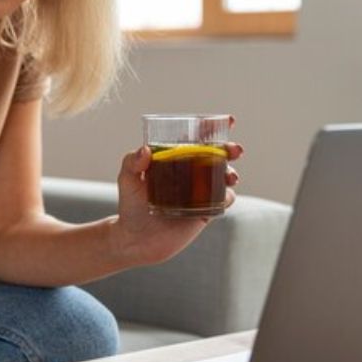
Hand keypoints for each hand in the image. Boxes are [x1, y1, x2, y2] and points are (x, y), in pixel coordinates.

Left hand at [113, 130, 243, 267]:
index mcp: (176, 159)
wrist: (136, 239)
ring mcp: (200, 192)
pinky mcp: (205, 211)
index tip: (229, 121)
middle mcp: (191, 173)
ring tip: (230, 176)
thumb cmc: (131, 205)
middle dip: (230, 150)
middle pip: (217, 156)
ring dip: (232, 173)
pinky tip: (223, 195)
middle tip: (234, 150)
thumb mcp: (127, 180)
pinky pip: (223, 201)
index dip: (213, 129)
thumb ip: (132, 162)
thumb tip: (145, 150)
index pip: (197, 139)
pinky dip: (227, 196)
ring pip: (224, 177)